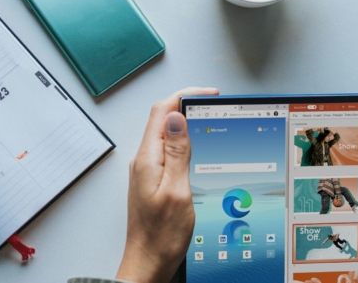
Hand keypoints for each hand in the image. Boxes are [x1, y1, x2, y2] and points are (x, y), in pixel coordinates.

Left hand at [116, 87, 218, 282]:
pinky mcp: (153, 181)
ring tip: (209, 119)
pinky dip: (183, 142)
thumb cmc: (161, 236)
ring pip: (165, 135)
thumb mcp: (177, 191)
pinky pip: (168, 151)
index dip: (185, 96)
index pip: (162, 111)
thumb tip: (176, 118)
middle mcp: (144, 161)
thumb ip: (177, 152)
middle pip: (162, 119)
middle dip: (187, 105)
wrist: (148, 262)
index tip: (208, 94)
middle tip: (213, 103)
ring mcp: (147, 170)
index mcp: (147, 159)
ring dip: (186, 123)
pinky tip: (197, 147)